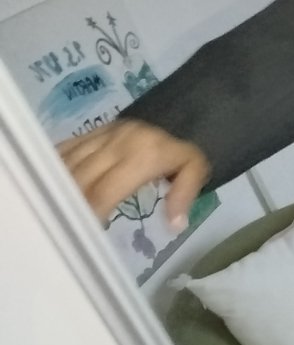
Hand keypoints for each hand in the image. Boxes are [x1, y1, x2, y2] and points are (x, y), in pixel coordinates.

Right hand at [58, 119, 210, 228]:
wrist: (177, 114)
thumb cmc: (181, 152)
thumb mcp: (195, 170)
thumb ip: (184, 195)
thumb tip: (174, 225)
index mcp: (143, 155)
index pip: (106, 189)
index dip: (90, 211)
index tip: (82, 230)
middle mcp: (117, 142)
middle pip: (82, 178)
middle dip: (70, 202)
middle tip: (63, 223)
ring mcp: (101, 134)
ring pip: (69, 163)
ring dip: (59, 187)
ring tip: (54, 209)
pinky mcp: (91, 130)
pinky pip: (65, 149)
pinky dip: (56, 168)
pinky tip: (49, 186)